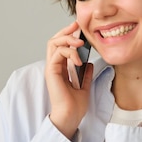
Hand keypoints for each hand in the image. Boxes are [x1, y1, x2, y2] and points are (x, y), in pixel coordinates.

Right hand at [45, 21, 93, 138]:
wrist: (71, 116)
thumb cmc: (75, 105)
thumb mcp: (84, 86)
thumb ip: (86, 74)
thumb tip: (90, 64)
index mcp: (60, 68)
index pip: (60, 46)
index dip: (68, 35)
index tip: (78, 28)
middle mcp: (54, 66)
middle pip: (54, 41)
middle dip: (65, 31)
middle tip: (76, 26)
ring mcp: (51, 68)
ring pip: (53, 44)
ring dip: (67, 39)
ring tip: (80, 43)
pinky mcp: (51, 71)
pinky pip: (57, 54)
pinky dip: (69, 52)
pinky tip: (78, 59)